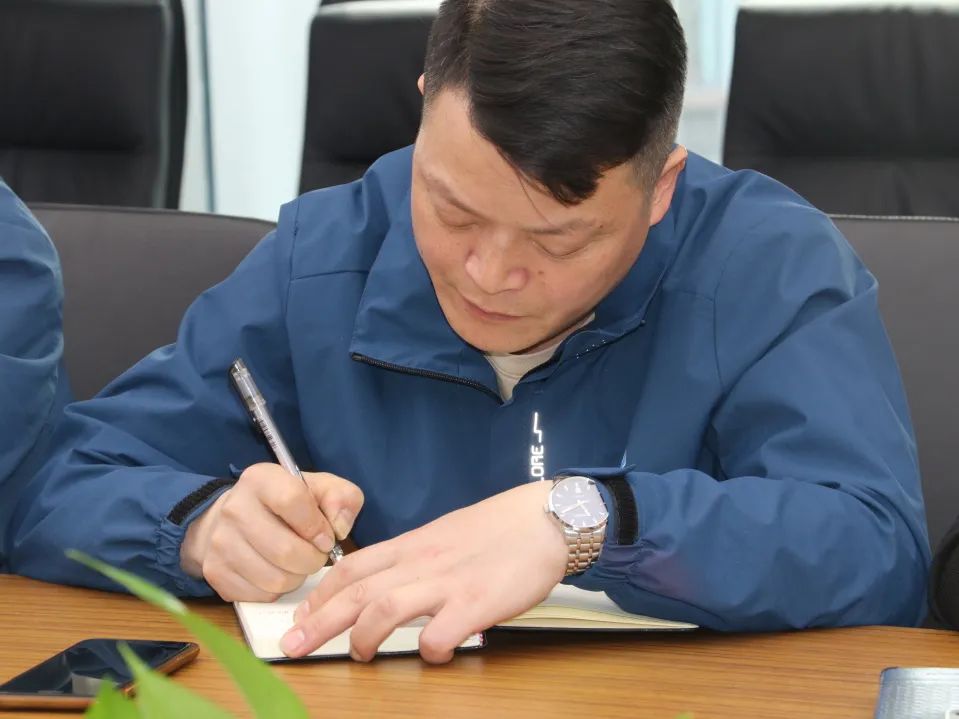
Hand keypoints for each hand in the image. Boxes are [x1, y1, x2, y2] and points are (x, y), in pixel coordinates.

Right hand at [180, 464, 363, 600]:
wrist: (235, 518)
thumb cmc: (287, 504)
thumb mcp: (319, 488)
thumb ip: (341, 498)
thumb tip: (340, 528)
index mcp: (261, 479)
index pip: (293, 501)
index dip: (317, 526)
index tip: (327, 537)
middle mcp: (234, 508)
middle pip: (286, 550)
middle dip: (312, 559)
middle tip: (315, 555)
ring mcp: (220, 543)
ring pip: (275, 579)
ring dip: (297, 577)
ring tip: (297, 563)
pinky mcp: (216, 573)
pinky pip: (260, 595)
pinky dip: (277, 590)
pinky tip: (277, 572)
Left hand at [281, 481, 567, 662]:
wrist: (544, 519)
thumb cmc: (498, 530)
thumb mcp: (444, 535)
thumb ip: (414, 559)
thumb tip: (387, 585)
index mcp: (413, 544)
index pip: (352, 567)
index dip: (321, 594)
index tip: (301, 616)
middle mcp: (422, 562)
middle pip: (357, 591)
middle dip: (319, 621)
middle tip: (292, 647)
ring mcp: (448, 583)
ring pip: (385, 608)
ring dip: (362, 635)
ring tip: (356, 654)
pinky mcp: (477, 604)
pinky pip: (440, 634)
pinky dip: (429, 650)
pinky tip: (432, 655)